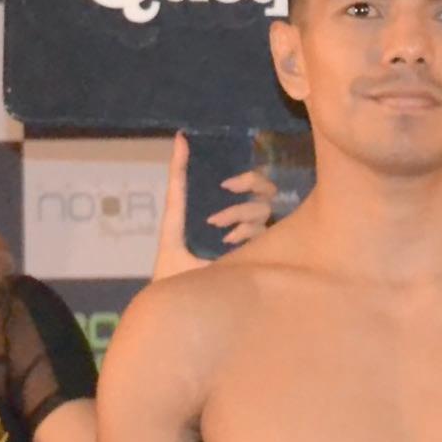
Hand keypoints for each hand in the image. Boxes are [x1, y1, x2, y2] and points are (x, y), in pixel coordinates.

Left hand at [150, 133, 276, 280]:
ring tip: (217, 227)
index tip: (225, 184)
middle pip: (268, 192)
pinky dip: (246, 233)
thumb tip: (181, 139)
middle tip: (228, 190)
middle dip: (252, 184)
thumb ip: (179, 183)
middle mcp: (247, 228)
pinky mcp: (260, 261)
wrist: (176, 302)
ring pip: (264, 211)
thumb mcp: (173, 220)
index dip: (247, 177)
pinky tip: (229, 242)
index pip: (253, 187)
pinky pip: (263, 235)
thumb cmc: (173, 266)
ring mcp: (256, 245)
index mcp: (230, 216)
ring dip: (240, 213)